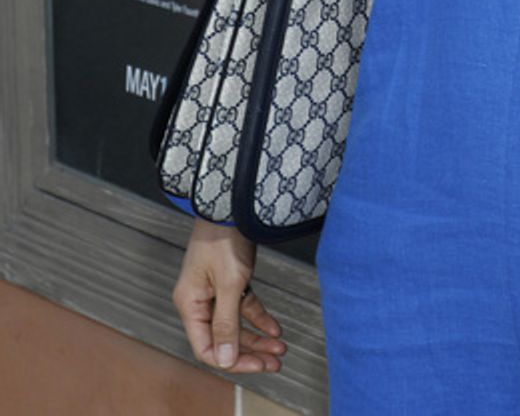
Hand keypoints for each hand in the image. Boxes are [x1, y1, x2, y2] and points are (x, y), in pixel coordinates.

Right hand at [172, 218, 285, 373]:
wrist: (232, 202)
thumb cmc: (224, 236)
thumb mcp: (229, 283)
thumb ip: (227, 323)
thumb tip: (224, 359)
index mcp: (190, 304)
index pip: (207, 347)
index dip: (232, 360)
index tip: (257, 365)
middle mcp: (200, 300)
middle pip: (223, 338)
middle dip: (250, 353)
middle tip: (274, 362)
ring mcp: (215, 290)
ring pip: (236, 324)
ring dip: (257, 338)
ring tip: (280, 349)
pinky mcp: (230, 279)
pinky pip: (243, 306)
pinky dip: (259, 317)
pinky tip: (275, 328)